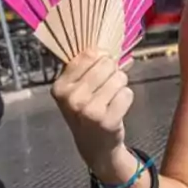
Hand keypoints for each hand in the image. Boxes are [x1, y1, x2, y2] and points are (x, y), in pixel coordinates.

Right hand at [51, 49, 135, 173]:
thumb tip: (113, 43)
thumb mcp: (78, 88)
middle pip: (107, 64)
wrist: (94, 144)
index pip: (89, 54)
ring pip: (119, 77)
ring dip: (120, 86)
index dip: (102, 57)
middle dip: (112, 72)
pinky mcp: (106, 120)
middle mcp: (71, 98)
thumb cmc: (87, 110)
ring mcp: (88, 110)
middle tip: (106, 89)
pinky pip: (127, 93)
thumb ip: (89, 65)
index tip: (100, 68)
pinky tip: (116, 109)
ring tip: (110, 99)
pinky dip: (126, 98)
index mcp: (60, 86)